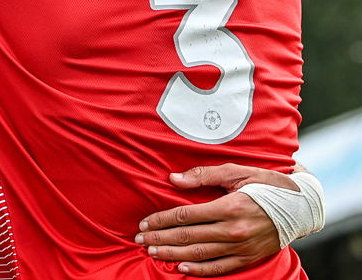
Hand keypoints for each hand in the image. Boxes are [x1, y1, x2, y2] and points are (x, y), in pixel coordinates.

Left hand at [136, 164, 292, 276]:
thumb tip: (173, 179)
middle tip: (140, 239)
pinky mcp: (249, 257)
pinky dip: (200, 270)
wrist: (302, 206)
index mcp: (230, 207)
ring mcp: (242, 247)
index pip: (186, 216)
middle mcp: (235, 230)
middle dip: (160, 239)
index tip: (144, 222)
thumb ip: (203, 175)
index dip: (162, 220)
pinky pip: (220, 268)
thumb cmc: (267, 184)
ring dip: (173, 255)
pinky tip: (182, 269)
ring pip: (200, 254)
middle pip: (188, 237)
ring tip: (153, 252)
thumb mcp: (237, 171)